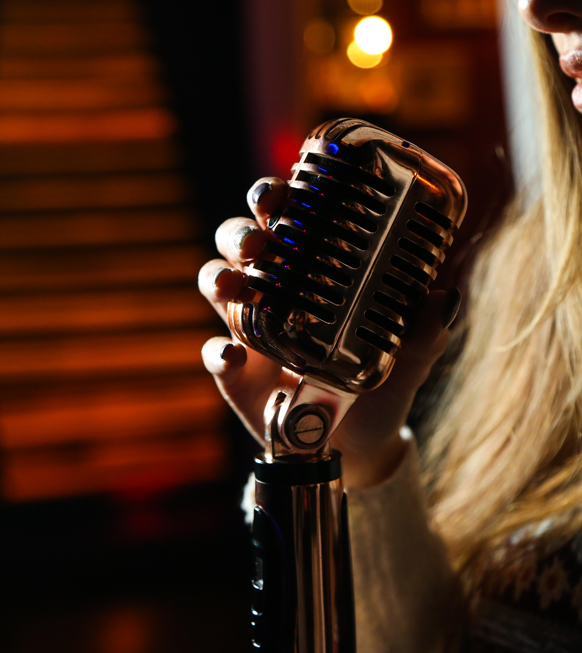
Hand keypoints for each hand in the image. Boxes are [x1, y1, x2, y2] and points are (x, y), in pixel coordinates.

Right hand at [198, 178, 460, 488]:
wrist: (358, 442)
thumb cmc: (381, 385)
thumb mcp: (410, 355)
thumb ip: (426, 329)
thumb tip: (447, 296)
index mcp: (311, 273)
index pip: (287, 223)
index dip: (275, 200)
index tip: (279, 192)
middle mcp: (274, 292)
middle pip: (240, 244)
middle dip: (241, 233)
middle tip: (257, 241)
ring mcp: (249, 330)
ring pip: (216, 285)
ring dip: (218, 277)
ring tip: (232, 285)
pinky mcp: (237, 373)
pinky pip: (215, 355)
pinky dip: (218, 353)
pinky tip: (232, 355)